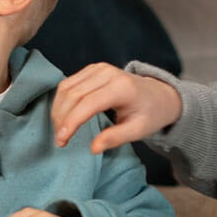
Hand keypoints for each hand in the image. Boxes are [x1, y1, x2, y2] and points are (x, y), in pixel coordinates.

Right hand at [52, 62, 181, 152]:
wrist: (158, 94)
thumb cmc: (149, 114)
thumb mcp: (138, 130)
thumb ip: (116, 138)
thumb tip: (93, 148)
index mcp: (121, 88)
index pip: (88, 103)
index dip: (71, 122)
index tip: (62, 140)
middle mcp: (108, 73)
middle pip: (73, 94)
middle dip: (61, 118)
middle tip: (60, 140)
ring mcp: (98, 68)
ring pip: (66, 87)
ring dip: (58, 110)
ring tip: (60, 130)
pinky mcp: (92, 69)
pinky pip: (68, 83)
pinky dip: (61, 100)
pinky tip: (63, 116)